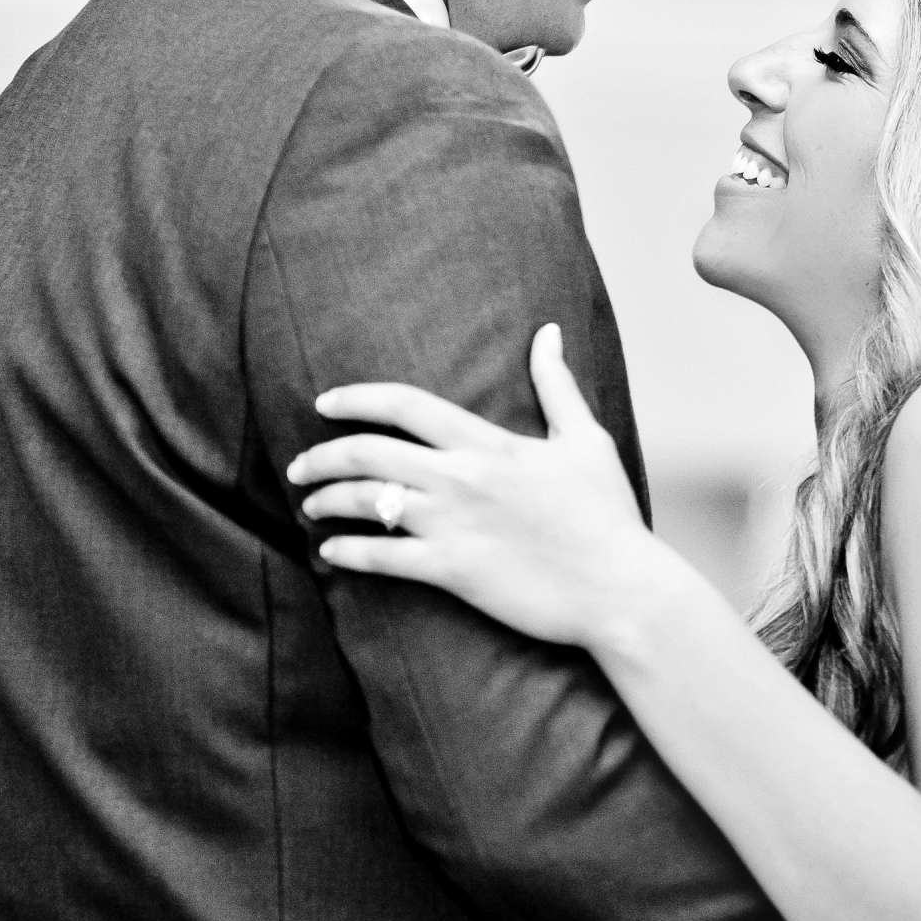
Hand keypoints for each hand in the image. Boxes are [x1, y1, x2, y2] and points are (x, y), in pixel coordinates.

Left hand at [287, 325, 662, 647]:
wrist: (620, 588)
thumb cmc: (607, 514)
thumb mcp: (585, 440)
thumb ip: (557, 385)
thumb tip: (548, 332)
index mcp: (490, 443)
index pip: (406, 405)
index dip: (356, 398)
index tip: (324, 403)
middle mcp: (462, 477)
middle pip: (369, 451)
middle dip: (322, 456)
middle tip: (300, 466)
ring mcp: (454, 525)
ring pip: (367, 501)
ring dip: (327, 501)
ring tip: (311, 506)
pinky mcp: (453, 571)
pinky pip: (381, 558)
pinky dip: (347, 553)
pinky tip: (331, 553)